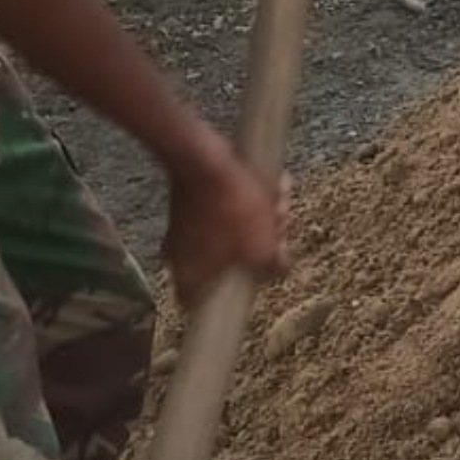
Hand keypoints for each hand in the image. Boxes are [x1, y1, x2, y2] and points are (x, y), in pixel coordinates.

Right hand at [161, 137, 287, 304]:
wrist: (205, 155)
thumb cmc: (230, 209)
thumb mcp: (263, 249)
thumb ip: (273, 270)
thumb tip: (279, 271)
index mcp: (189, 277)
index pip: (204, 304)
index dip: (234, 295)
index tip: (255, 279)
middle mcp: (179, 255)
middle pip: (230, 264)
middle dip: (261, 245)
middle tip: (277, 228)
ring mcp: (184, 226)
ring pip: (234, 232)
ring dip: (263, 218)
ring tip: (277, 200)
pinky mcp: (193, 199)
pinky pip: (229, 206)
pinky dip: (251, 198)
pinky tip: (273, 185)